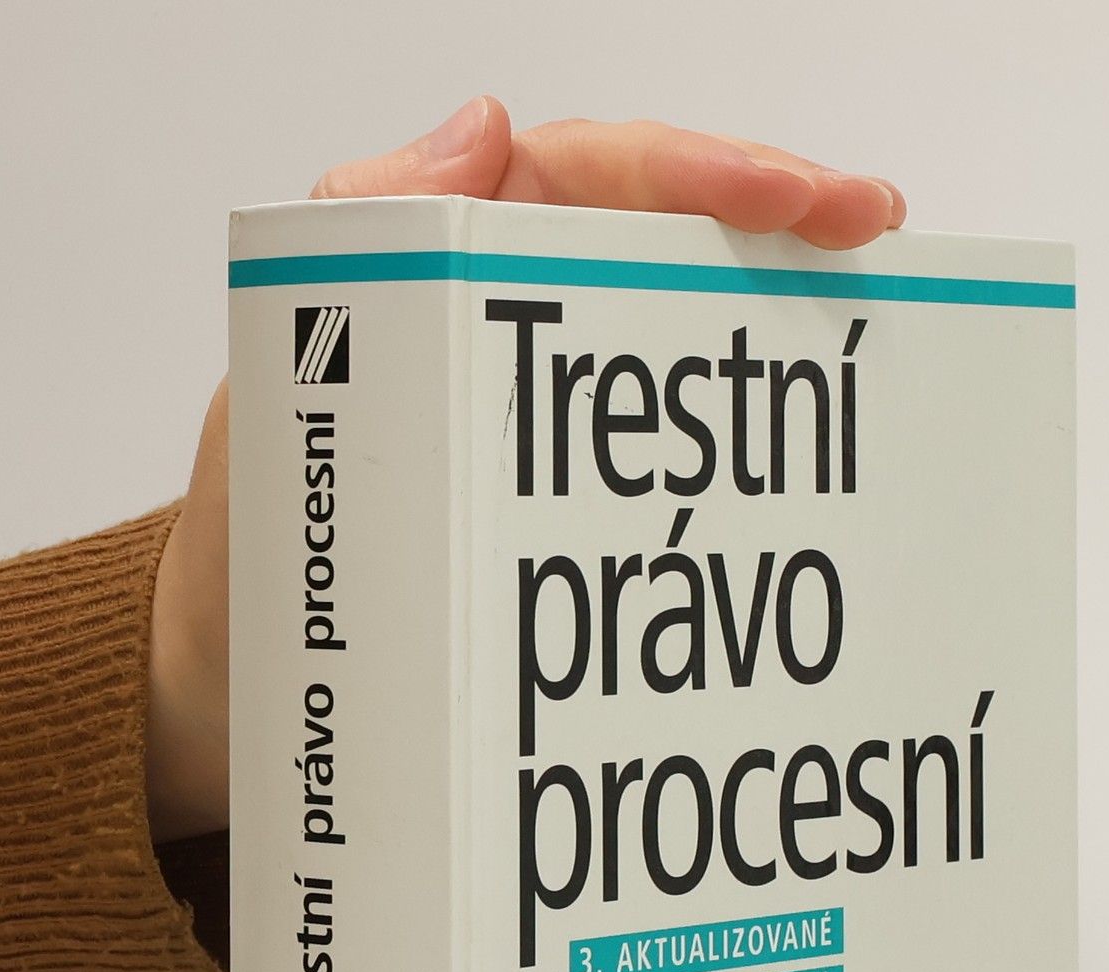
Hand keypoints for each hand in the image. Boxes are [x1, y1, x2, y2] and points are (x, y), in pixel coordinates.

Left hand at [146, 98, 905, 840]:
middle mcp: (500, 336)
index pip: (590, 176)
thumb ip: (356, 243)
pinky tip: (800, 480)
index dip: (703, 173)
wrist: (236, 706)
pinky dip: (734, 468)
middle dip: (774, 231)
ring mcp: (540, 432)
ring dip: (769, 337)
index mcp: (436, 275)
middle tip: (871, 235)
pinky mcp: (560, 516)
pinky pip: (661, 472)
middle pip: (661, 250)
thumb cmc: (246, 560)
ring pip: (676, 355)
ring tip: (866, 333)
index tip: (798, 199)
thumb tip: (480, 128)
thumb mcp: (273, 396)